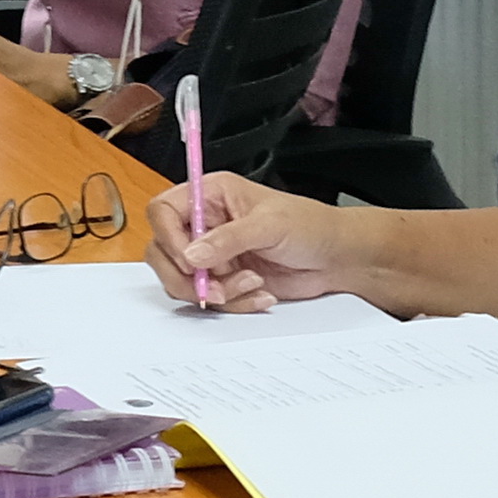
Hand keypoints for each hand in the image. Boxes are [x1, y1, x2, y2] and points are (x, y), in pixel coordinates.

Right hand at [141, 172, 355, 312]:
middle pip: (162, 251)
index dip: (168, 238)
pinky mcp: (223, 280)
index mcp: (210, 194)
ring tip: (251, 284)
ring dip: (216, 292)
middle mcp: (204, 223)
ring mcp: (212, 255)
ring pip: (182, 281)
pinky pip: (208, 299)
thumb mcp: (270, 225)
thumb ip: (229, 239)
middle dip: (186, 277)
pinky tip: (260, 293)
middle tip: (214, 288)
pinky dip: (234, 303)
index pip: (163, 212)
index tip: (190, 261)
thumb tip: (192, 255)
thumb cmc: (310, 226)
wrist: (335, 259)